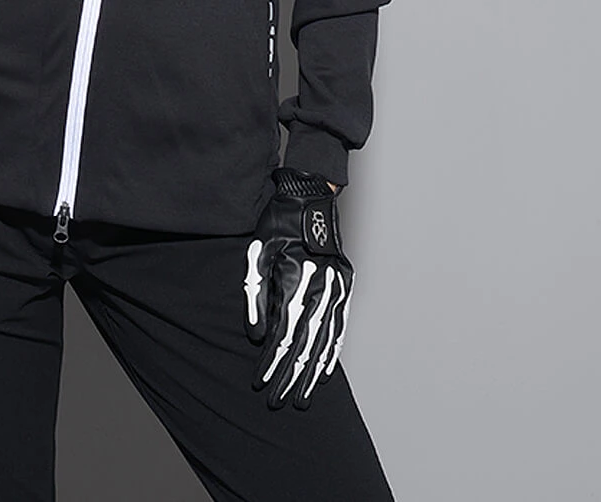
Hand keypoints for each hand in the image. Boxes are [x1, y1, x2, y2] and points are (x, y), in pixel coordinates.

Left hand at [243, 168, 353, 409]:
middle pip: (305, 343)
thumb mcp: (257, 253)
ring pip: (325, 340)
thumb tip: (256, 336)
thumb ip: (255, 295)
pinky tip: (324, 372)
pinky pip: (340, 326)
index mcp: (295, 279)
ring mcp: (336, 288)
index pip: (283, 333)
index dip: (272, 361)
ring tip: (302, 397)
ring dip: (312, 373)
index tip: (261, 382)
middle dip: (290, 376)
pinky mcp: (345, 286)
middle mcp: (320, 287)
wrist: (310, 199)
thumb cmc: (278, 225)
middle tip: (278, 401)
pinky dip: (332, 352)